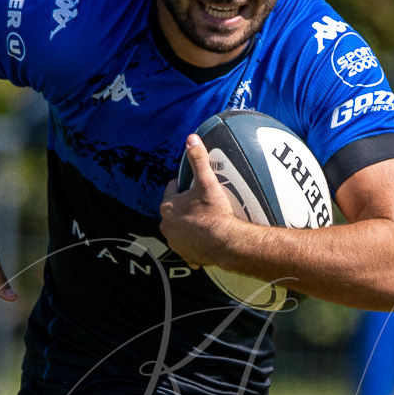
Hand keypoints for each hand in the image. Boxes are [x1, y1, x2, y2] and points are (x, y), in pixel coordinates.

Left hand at [159, 134, 241, 267]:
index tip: (193, 186)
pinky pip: (189, 247)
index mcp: (168, 207)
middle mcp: (167, 226)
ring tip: (205, 220)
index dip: (183, 186)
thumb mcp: (206, 182)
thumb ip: (198, 159)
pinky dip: (195, 244)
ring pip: (181, 228)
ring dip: (189, 224)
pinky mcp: (186, 255)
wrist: (226, 243)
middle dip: (186, 206)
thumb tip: (191, 138)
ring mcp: (176, 242)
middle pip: (175, 210)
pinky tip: (205, 241)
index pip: (172, 189)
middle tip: (202, 203)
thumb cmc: (215, 213)